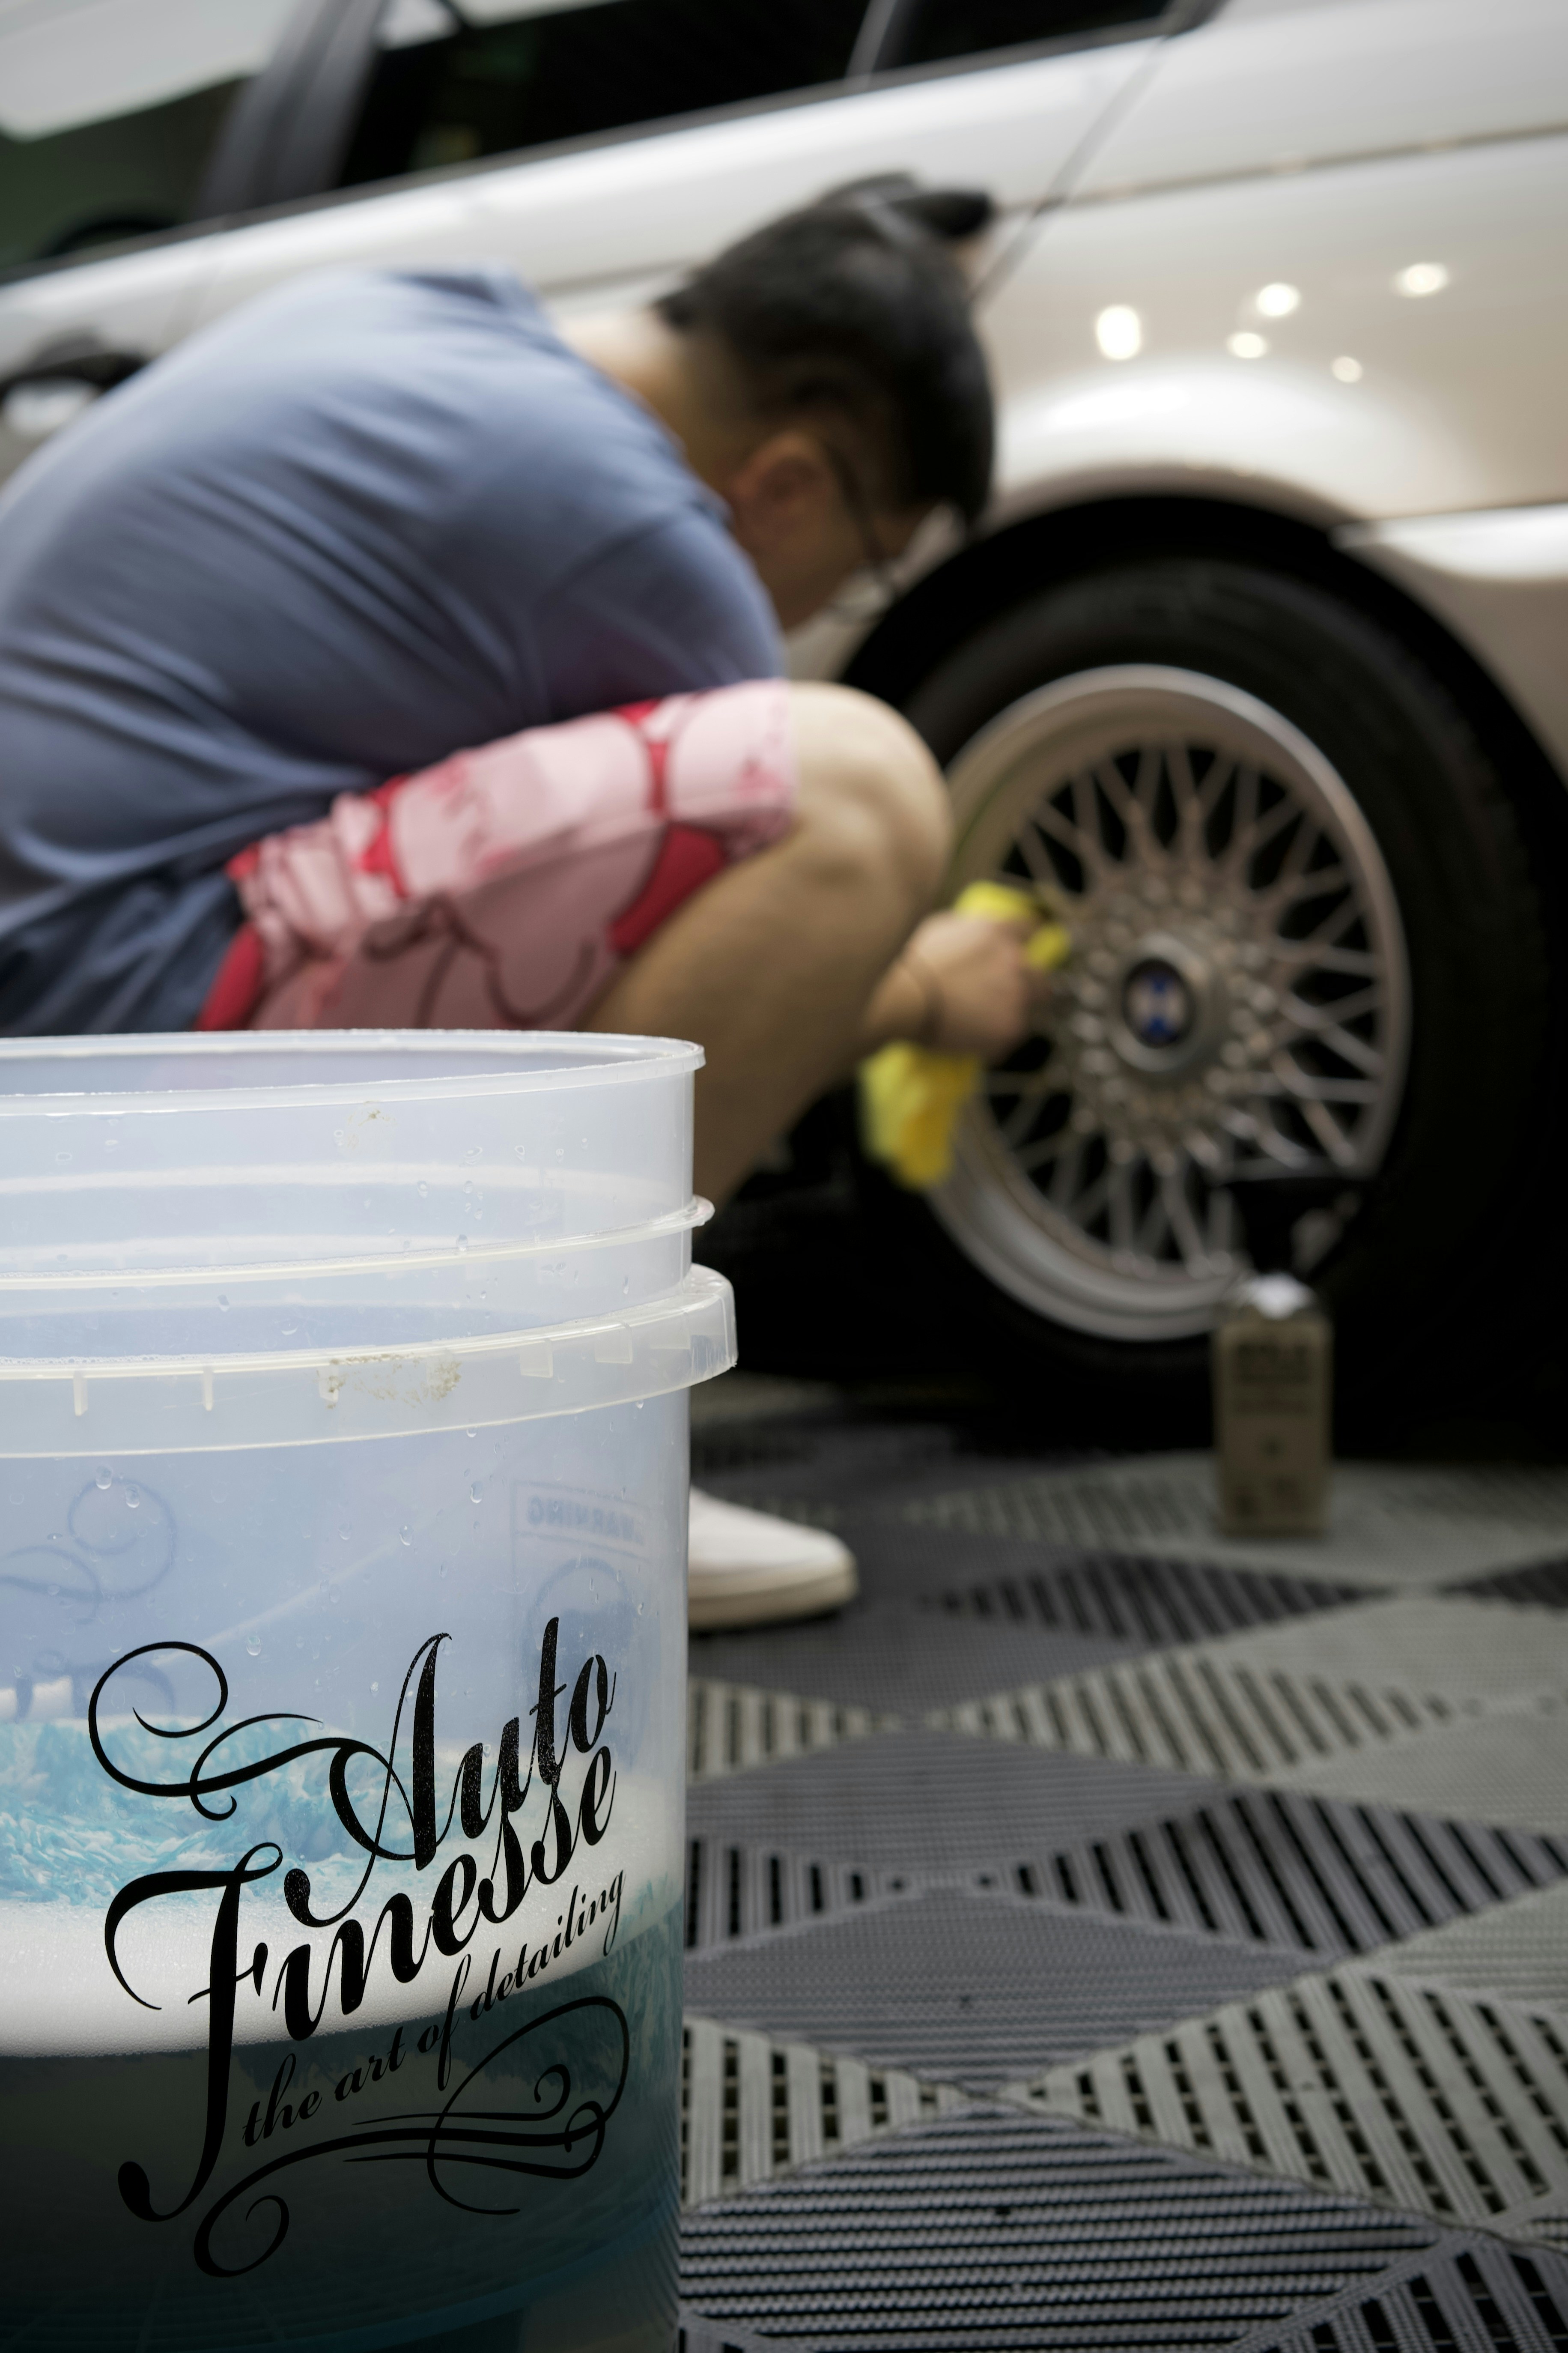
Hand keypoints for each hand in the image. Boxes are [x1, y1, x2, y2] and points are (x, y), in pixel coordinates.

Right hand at [901, 909, 1042, 1058]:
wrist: (899, 997)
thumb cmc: (910, 962)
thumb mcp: (940, 929)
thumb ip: (969, 930)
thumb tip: (974, 935)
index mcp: (997, 933)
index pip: (1030, 929)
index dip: (1026, 941)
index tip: (1021, 948)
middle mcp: (1014, 962)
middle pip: (1040, 977)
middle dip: (1027, 987)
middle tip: (1003, 997)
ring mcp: (1015, 997)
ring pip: (1027, 1010)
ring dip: (1009, 1015)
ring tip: (979, 1023)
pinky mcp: (1008, 1029)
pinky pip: (1009, 1038)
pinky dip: (994, 1041)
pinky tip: (970, 1039)